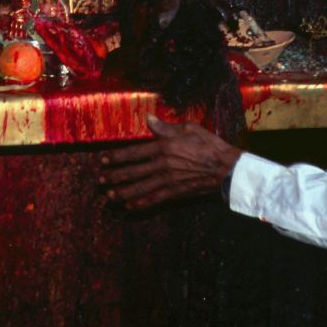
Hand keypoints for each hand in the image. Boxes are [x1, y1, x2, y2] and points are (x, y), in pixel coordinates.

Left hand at [99, 114, 241, 209]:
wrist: (226, 168)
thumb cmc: (209, 144)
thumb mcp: (189, 128)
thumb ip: (166, 126)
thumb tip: (148, 119)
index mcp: (164, 146)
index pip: (134, 152)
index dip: (116, 157)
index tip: (103, 160)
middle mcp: (162, 164)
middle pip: (133, 172)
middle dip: (114, 176)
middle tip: (100, 180)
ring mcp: (168, 180)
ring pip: (140, 188)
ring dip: (123, 192)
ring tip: (109, 196)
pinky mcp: (175, 192)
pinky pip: (154, 199)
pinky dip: (141, 204)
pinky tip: (130, 206)